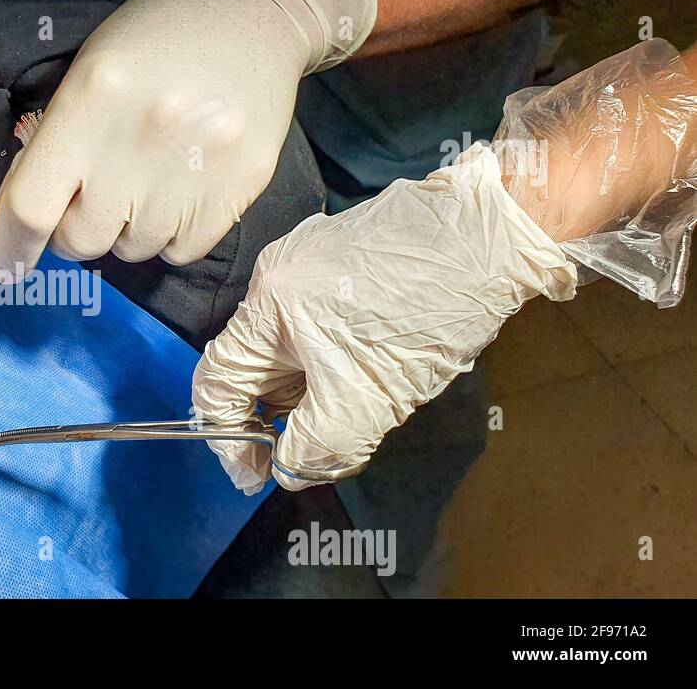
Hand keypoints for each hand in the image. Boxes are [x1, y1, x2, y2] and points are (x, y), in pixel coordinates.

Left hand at [0, 0, 375, 277]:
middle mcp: (143, 139)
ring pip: (132, 250)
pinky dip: (170, 236)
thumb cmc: (152, 46)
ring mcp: (198, 166)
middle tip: (94, 193)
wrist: (252, 18)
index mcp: (91, 101)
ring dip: (126, 230)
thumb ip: (34, 162)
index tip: (3, 269)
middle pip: (81, 239)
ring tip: (146, 179)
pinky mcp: (242, 185)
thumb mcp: (80, 84)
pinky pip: (181, 252)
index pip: (32, 205)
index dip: (11, 247)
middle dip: (76, 229)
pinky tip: (178, 190)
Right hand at [191, 145, 577, 492]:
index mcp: (268, 306)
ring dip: (310, 389)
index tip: (258, 473)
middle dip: (281, 416)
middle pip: (254, 364)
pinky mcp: (342, 252)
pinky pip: (316, 320)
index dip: (227, 437)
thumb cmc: (426, 318)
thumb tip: (288, 467)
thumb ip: (314, 447)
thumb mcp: (365, 403)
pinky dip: (331, 357)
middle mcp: (276, 274)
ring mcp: (309, 257)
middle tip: (318, 450)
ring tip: (359, 410)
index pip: (216, 381)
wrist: (495, 238)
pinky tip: (374, 368)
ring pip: (290, 345)